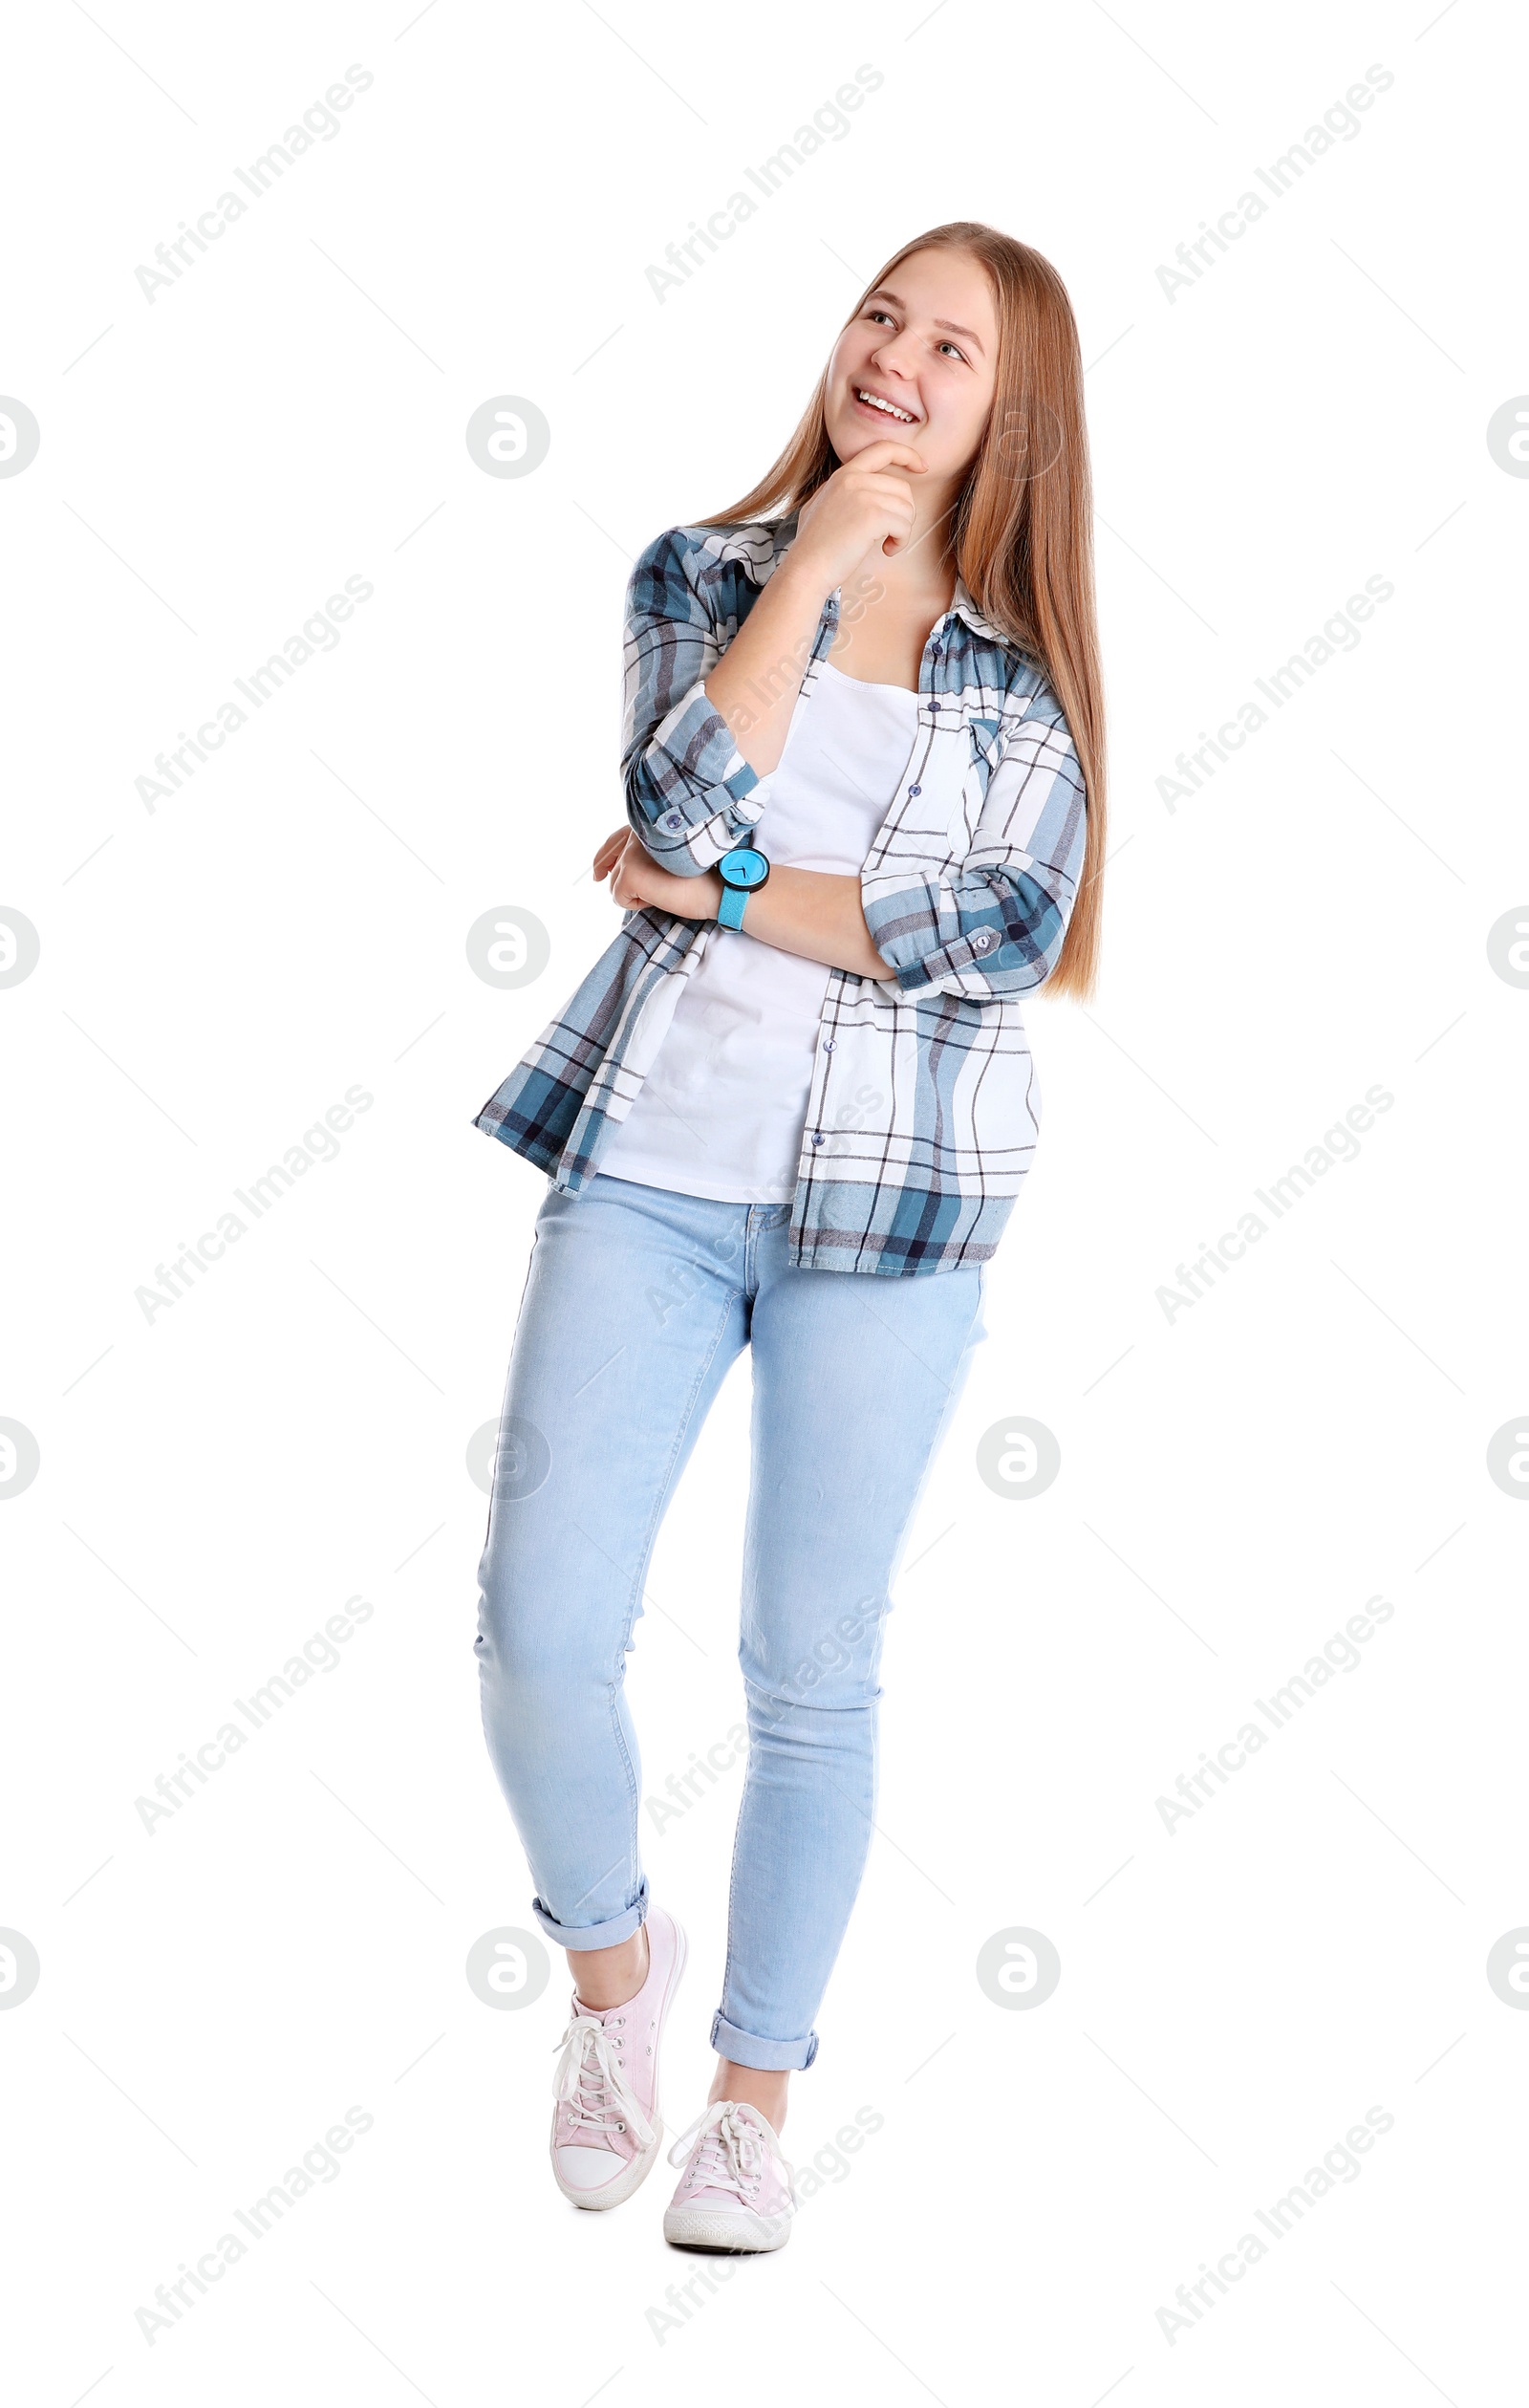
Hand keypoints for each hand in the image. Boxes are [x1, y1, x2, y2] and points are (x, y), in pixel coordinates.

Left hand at [595, 828, 721, 919]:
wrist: (721, 885)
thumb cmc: (704, 874)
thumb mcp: (672, 855)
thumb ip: (646, 852)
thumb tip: (618, 868)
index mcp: (648, 825)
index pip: (615, 839)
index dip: (604, 855)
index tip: (598, 870)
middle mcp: (637, 833)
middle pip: (609, 860)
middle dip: (609, 874)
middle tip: (597, 878)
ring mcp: (631, 853)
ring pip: (615, 883)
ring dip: (634, 893)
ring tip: (662, 890)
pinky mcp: (630, 874)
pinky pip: (619, 898)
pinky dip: (637, 905)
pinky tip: (659, 898)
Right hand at [788, 438, 926, 592]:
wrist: (805, 568)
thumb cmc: (814, 546)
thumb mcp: (821, 504)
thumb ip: (842, 491)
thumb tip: (864, 491)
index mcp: (843, 474)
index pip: (882, 449)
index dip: (907, 455)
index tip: (922, 466)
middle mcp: (853, 479)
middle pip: (902, 488)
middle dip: (905, 513)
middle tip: (892, 533)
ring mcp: (862, 495)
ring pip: (906, 508)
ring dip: (902, 530)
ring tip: (886, 544)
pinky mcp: (872, 516)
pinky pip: (904, 525)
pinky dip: (901, 541)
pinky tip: (886, 550)